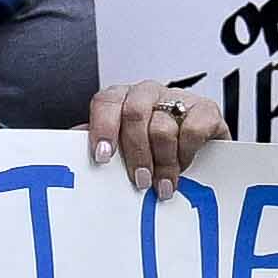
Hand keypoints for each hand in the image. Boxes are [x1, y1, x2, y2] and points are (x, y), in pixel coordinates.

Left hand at [85, 81, 218, 192]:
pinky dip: (187, 152)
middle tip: (141, 181)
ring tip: (164, 184)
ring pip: (163, 127)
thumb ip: (100, 144)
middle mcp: (147, 94)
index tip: (103, 156)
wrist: (201, 153)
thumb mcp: (124, 146)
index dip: (103, 128)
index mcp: (122, 98)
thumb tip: (71, 152)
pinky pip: (193, 128)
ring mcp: (178, 98)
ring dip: (163, 162)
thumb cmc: (154, 148)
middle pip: (134, 114)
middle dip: (136, 154)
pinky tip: (184, 164)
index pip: (106, 102)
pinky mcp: (206, 109)